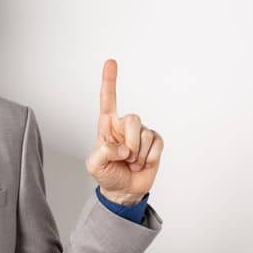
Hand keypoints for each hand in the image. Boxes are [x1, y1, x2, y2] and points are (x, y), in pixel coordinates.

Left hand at [85, 59, 163, 205]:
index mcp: (107, 126)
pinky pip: (157, 144)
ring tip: (131, 162)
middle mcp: (124, 126)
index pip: (108, 100)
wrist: (124, 190)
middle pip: (132, 118)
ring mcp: (141, 133)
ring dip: (138, 154)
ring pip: (145, 134)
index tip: (111, 61)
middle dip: (130, 142)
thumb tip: (122, 147)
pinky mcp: (155, 142)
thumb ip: (102, 153)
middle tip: (124, 157)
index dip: (109, 81)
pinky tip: (142, 164)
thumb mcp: (95, 165)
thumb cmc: (107, 174)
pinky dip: (149, 158)